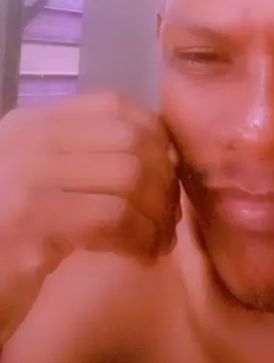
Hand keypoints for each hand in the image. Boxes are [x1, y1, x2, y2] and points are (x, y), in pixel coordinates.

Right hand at [0, 93, 178, 341]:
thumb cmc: (4, 241)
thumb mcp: (39, 184)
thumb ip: (84, 159)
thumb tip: (164, 151)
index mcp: (31, 123)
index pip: (113, 105)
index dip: (155, 136)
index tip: (168, 173)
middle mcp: (28, 141)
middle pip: (130, 138)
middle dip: (163, 177)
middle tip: (169, 214)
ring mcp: (27, 179)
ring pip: (129, 175)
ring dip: (157, 213)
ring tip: (157, 240)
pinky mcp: (30, 225)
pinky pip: (114, 218)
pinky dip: (141, 238)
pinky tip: (141, 257)